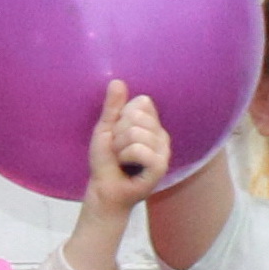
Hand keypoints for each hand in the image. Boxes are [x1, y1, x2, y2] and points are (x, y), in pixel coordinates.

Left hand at [81, 80, 167, 213]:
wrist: (104, 188)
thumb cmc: (106, 160)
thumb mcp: (105, 129)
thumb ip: (112, 106)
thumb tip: (117, 81)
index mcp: (151, 124)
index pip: (141, 103)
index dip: (121, 117)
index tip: (117, 132)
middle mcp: (161, 134)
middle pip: (137, 116)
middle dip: (118, 133)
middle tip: (118, 149)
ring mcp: (164, 150)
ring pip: (136, 133)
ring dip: (119, 147)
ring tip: (122, 159)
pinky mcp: (161, 165)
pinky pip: (139, 149)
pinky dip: (125, 157)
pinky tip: (128, 166)